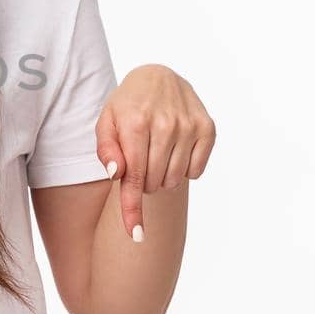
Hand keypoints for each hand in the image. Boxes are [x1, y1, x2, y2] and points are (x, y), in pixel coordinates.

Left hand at [95, 65, 214, 242]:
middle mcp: (164, 124)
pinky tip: (176, 151)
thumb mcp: (106, 123)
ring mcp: (189, 125)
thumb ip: (106, 150)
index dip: (133, 209)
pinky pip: (196, 171)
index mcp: (134, 123)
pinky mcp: (208, 128)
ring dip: (162, 177)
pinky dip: (184, 169)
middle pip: (154, 182)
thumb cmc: (126, 106)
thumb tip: (115, 174)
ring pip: (174, 179)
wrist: (157, 77)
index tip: (136, 236)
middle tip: (139, 163)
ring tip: (156, 156)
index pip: (133, 178)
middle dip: (143, 183)